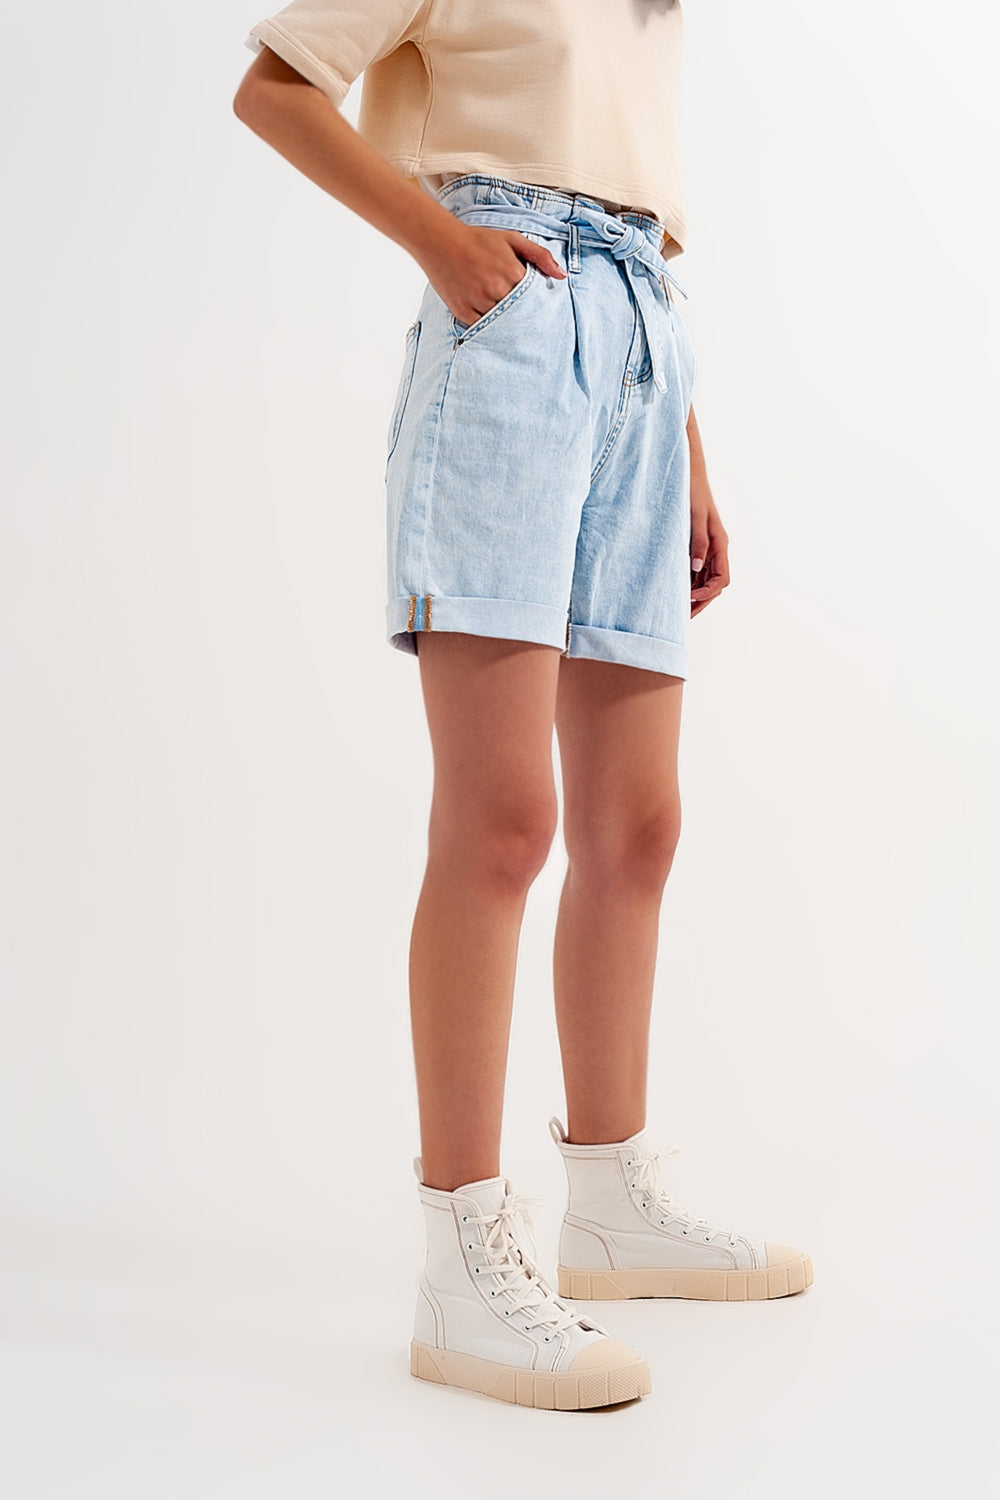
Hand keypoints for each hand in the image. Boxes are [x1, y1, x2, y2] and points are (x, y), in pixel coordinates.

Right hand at [420, 221, 565, 327]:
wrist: (440, 241)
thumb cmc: (478, 240)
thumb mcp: (512, 239)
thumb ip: (540, 256)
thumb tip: (562, 276)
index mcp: (512, 273)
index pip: (535, 298)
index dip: (536, 301)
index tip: (538, 305)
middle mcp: (496, 290)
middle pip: (519, 313)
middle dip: (522, 314)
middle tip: (523, 314)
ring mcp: (478, 302)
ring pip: (501, 323)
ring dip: (505, 322)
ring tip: (502, 313)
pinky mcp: (462, 312)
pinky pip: (481, 328)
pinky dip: (487, 326)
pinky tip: (489, 319)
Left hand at [689, 472, 729, 616]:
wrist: (687, 474)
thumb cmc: (692, 492)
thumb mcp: (694, 517)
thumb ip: (698, 543)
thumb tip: (696, 568)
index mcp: (720, 544)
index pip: (721, 579)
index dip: (708, 593)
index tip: (690, 598)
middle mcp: (716, 550)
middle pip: (713, 585)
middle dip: (700, 602)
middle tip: (682, 618)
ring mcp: (706, 549)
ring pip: (704, 581)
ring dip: (694, 596)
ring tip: (677, 611)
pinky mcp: (695, 546)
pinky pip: (695, 572)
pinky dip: (687, 584)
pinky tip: (674, 592)